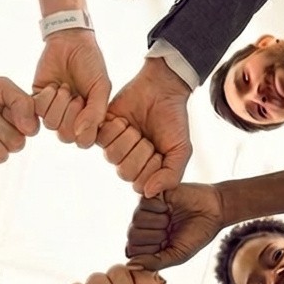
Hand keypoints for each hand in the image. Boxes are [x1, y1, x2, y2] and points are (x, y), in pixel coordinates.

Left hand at [32, 30, 110, 146]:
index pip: (84, 141)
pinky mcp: (37, 101)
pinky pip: (38, 110)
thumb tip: (82, 136)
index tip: (87, 103)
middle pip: (66, 136)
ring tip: (65, 87)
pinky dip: (47, 96)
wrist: (71, 42)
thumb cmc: (90, 64)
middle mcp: (70, 119)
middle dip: (71, 112)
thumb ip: (96, 112)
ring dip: (59, 102)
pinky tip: (53, 84)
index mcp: (88, 120)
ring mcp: (53, 111)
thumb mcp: (101, 87)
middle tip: (76, 94)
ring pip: (51, 124)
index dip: (85, 126)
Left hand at [104, 58, 192, 196]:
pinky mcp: (102, 130)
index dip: (151, 168)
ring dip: (128, 139)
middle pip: (124, 173)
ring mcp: (114, 146)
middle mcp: (128, 162)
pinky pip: (102, 139)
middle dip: (140, 152)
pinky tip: (124, 121)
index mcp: (146, 171)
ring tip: (136, 128)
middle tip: (148, 138)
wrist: (162, 90)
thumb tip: (149, 193)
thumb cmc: (173, 121)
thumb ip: (171, 175)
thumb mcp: (181, 150)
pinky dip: (116, 128)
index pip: (140, 185)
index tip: (160, 151)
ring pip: (112, 156)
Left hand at [125, 184, 224, 269]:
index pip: (132, 252)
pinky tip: (169, 206)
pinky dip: (158, 207)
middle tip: (170, 230)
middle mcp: (143, 227)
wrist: (214, 211)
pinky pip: (143, 202)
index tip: (167, 245)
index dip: (150, 250)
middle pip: (132, 235)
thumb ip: (155, 262)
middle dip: (156, 235)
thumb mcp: (178, 255)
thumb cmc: (197, 235)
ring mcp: (146, 210)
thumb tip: (130, 267)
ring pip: (136, 218)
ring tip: (171, 217)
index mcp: (147, 244)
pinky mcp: (152, 193)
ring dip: (159, 220)